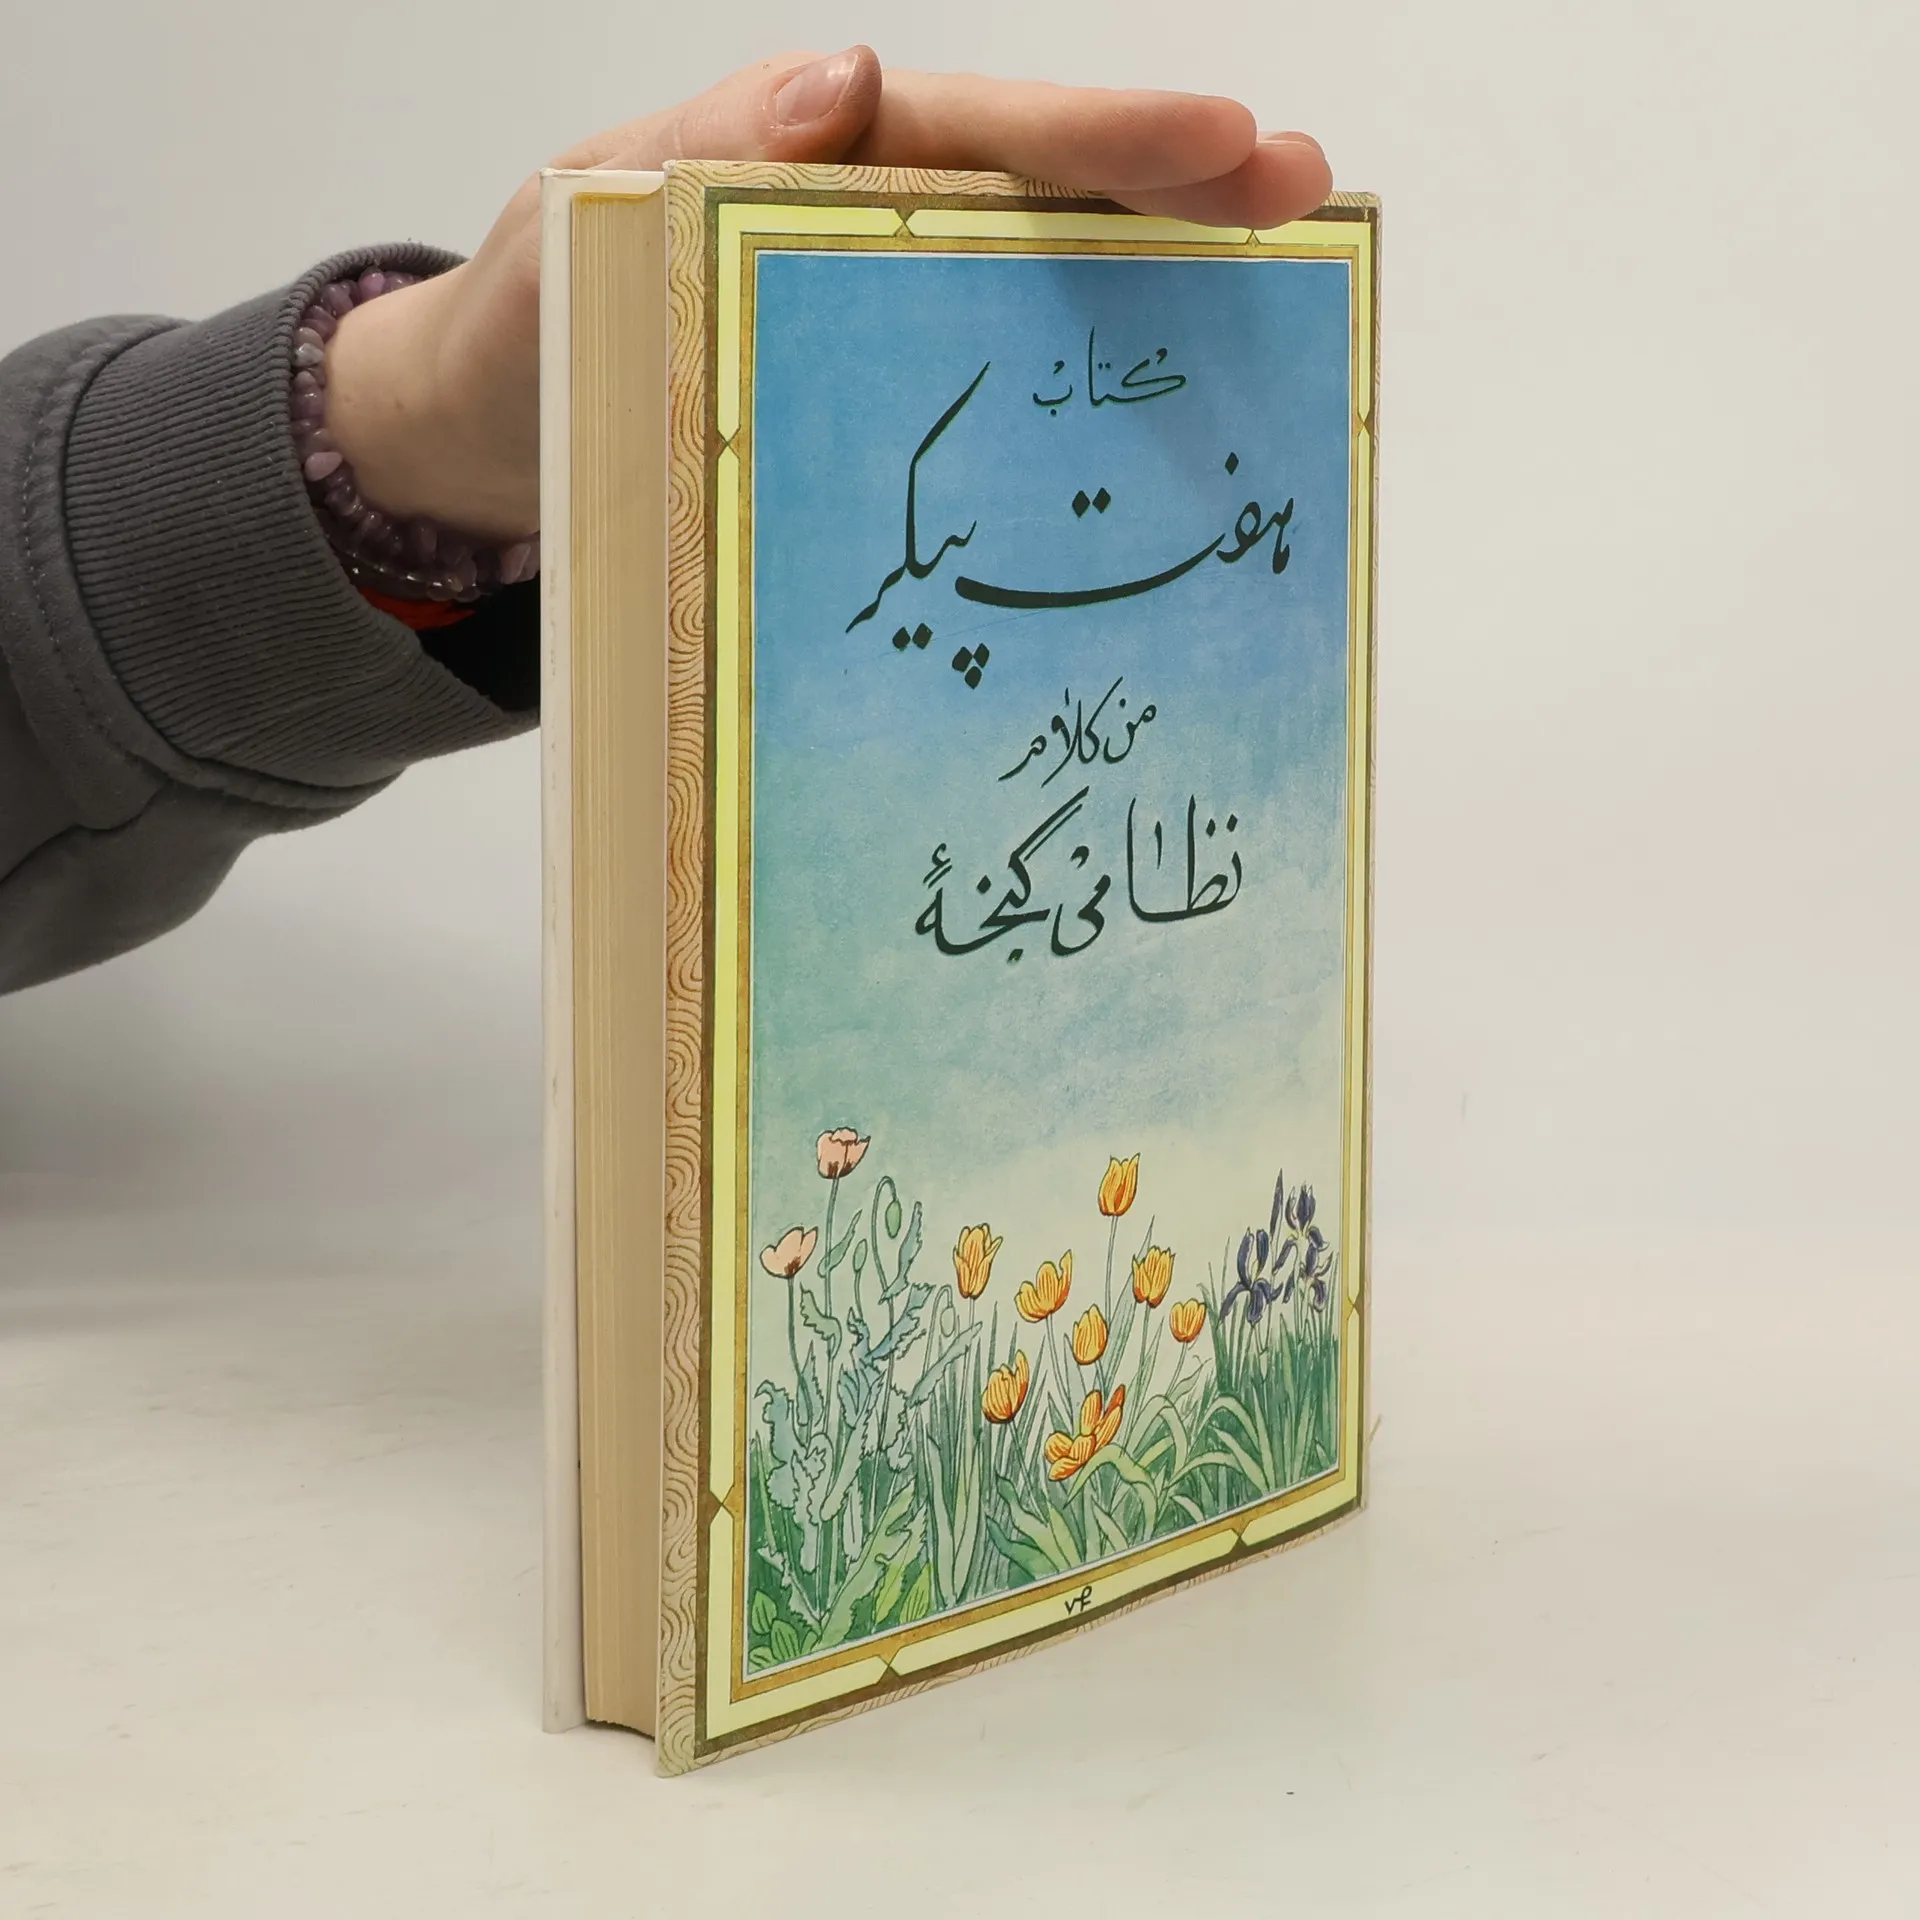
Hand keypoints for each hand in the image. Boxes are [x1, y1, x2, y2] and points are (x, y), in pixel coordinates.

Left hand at [326, 49, 1331, 540]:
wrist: (484, 454)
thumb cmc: (521, 328)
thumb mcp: (577, 217)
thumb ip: (691, 151)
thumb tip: (845, 86)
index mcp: (807, 165)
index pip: (972, 131)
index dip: (1095, 138)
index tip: (1220, 141)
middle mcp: (866, 240)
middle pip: (1038, 198)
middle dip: (1171, 188)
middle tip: (1299, 191)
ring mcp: (881, 334)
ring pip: (1035, 294)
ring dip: (1148, 294)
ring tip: (1275, 291)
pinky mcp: (874, 424)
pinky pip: (987, 408)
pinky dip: (1069, 417)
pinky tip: (1150, 441)